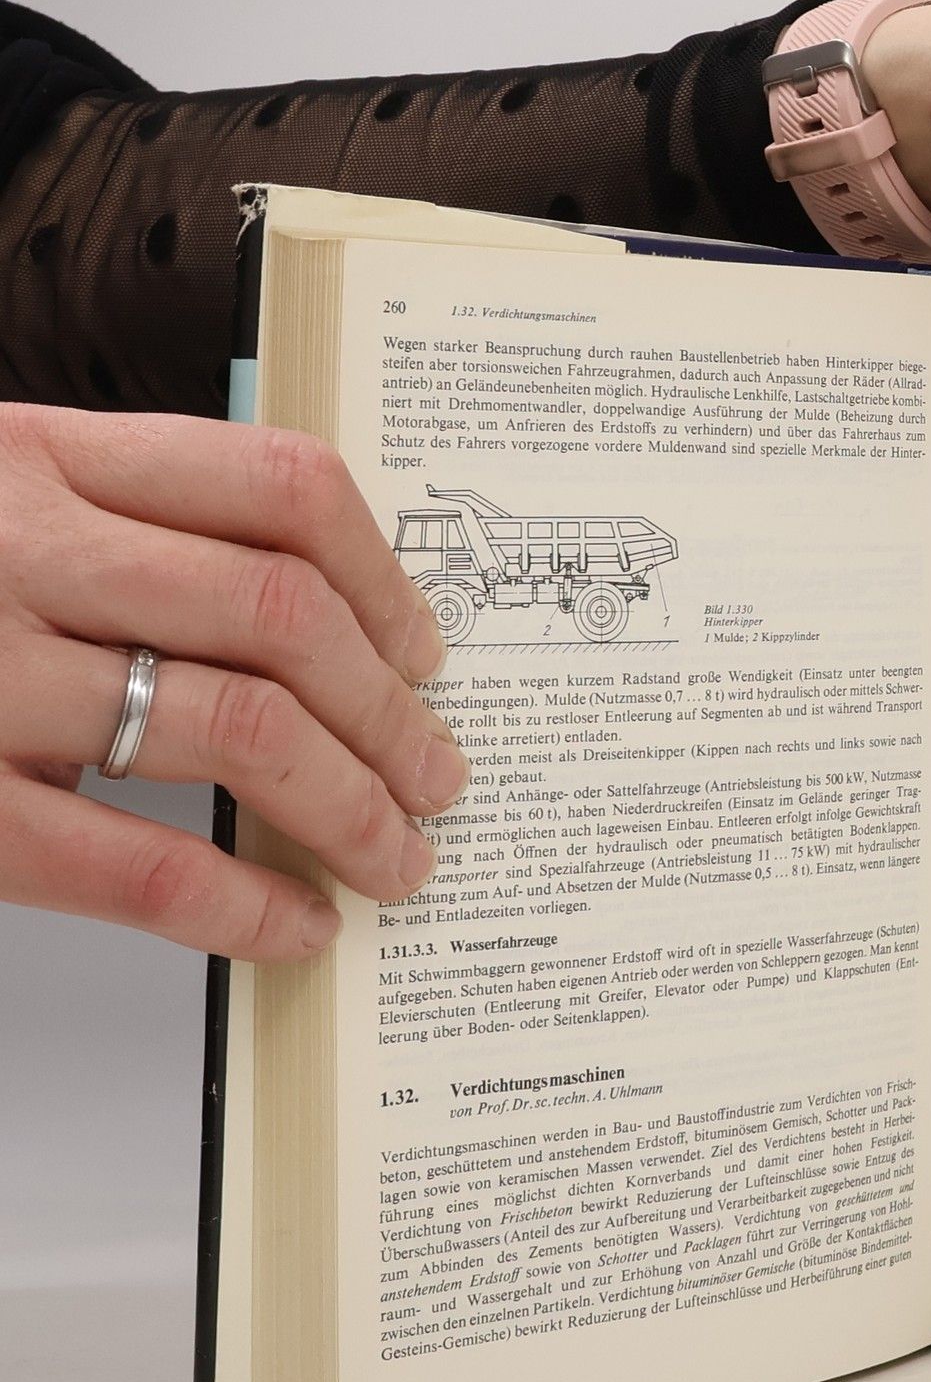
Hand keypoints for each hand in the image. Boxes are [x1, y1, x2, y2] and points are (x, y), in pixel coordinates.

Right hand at [0, 406, 463, 959]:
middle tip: (437, 776)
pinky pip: (134, 860)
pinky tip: (296, 927)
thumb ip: (120, 522)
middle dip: (393, 714)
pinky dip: (242, 904)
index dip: (387, 581)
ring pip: (239, 728)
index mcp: (39, 455)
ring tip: (397, 854)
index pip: (279, 486)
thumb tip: (316, 621)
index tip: (425, 651)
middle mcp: (16, 545)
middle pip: (285, 617)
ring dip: (353, 806)